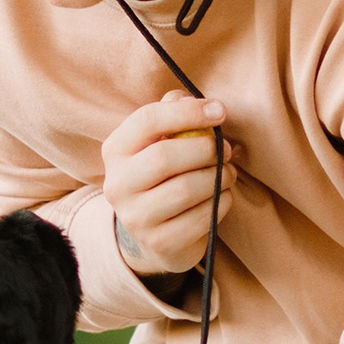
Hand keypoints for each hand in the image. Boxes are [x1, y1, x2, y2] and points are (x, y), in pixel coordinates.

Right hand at [102, 91, 227, 277]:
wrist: (155, 232)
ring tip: (227, 172)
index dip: (188, 112)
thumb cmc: (163, 175)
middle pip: (165, 156)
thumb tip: (190, 100)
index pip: (147, 120)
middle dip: (206, 149)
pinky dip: (222, 201)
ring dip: (219, 176)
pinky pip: (202, 216)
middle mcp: (117, 185)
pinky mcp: (160, 242)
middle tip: (227, 149)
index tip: (220, 111)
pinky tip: (221, 196)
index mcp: (115, 150)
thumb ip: (172, 112)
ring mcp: (136, 218)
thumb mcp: (160, 140)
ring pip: (187, 188)